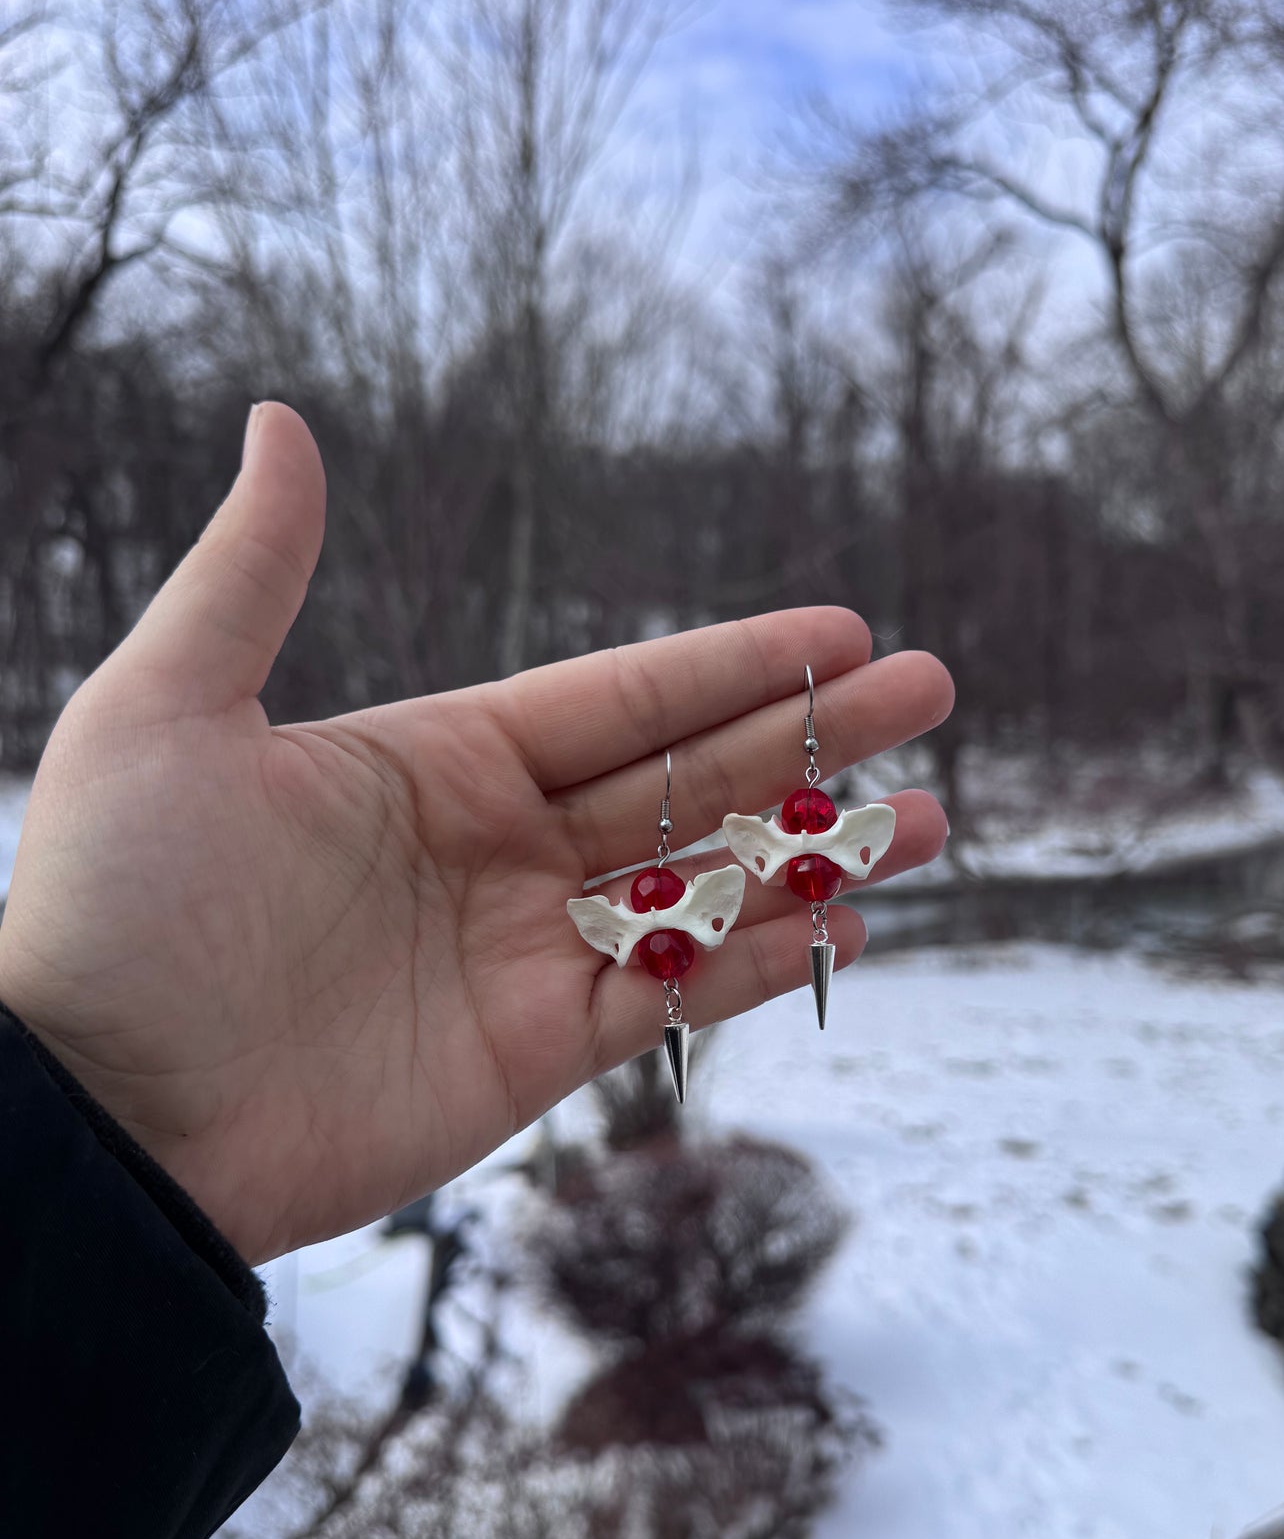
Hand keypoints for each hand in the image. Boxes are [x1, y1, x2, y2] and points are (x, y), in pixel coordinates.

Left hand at [0, 405, 951, 1263]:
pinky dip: (763, 966)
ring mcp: (524, 955)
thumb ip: (254, 573)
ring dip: (816, 853)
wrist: (97, 1119)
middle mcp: (498, 850)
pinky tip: (843, 926)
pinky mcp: (535, 1056)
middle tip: (930, 693)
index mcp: (436, 760)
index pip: (621, 698)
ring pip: (706, 889)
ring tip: (931, 820)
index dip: (734, 662)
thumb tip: (282, 419)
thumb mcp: (166, 710)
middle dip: (812, 737)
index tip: (843, 628)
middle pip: (690, 779)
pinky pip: (675, 999)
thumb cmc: (116, 908)